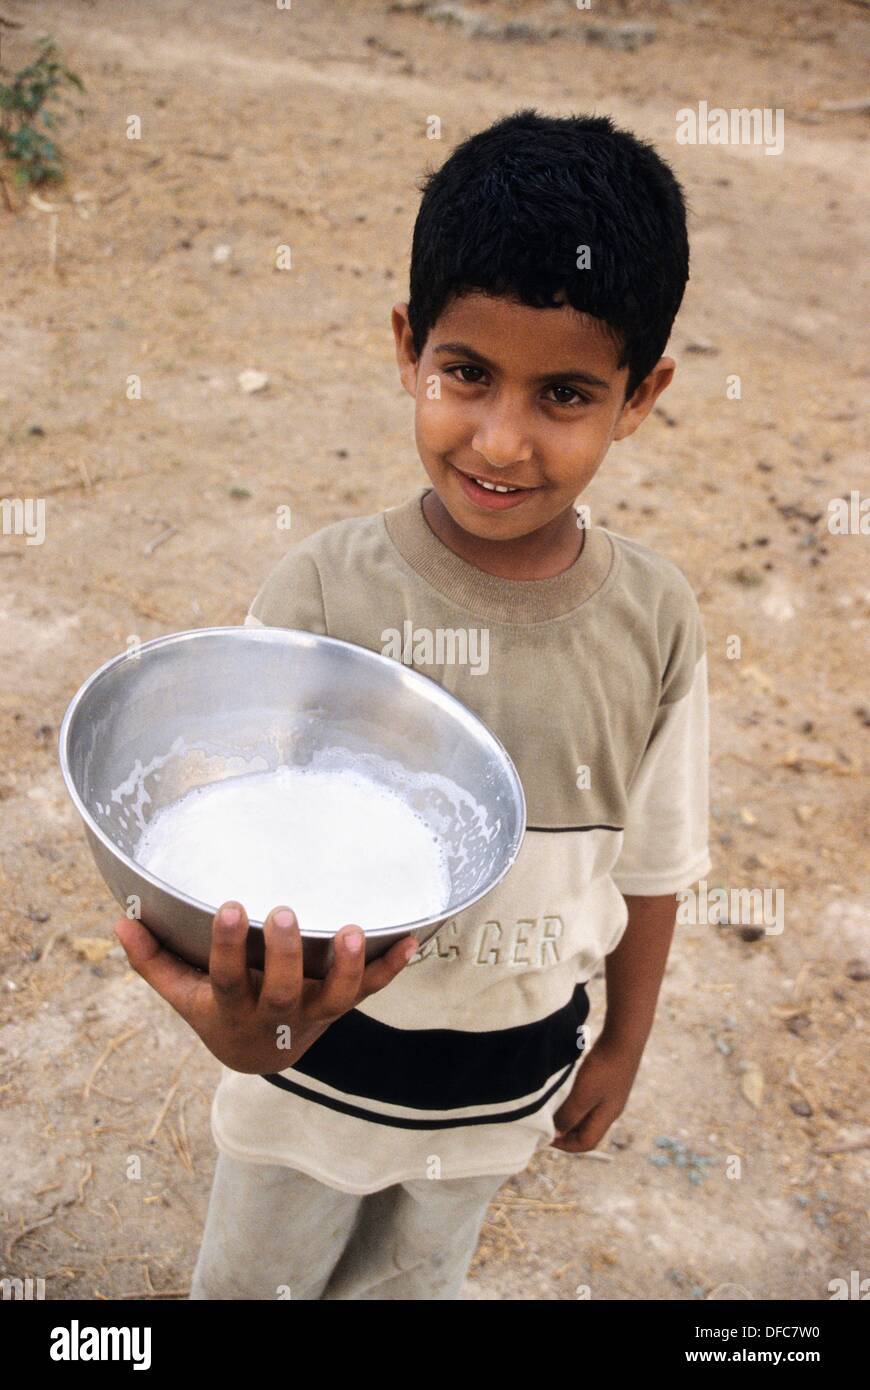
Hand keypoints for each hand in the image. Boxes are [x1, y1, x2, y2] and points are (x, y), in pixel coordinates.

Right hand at [113, 902, 416, 1074]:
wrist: (258, 1057)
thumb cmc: (217, 1011)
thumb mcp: (182, 993)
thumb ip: (153, 960)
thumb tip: (121, 921)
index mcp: (233, 1008)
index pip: (227, 980)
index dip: (227, 947)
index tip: (228, 906)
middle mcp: (277, 1015)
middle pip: (281, 991)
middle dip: (283, 954)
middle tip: (283, 912)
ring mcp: (314, 1013)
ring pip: (335, 997)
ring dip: (346, 966)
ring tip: (353, 930)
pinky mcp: (341, 1006)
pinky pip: (371, 990)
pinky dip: (393, 968)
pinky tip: (413, 939)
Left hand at [550, 1033, 643, 1152]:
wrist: (623, 1038)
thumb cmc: (603, 1069)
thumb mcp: (582, 1095)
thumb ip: (569, 1116)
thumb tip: (557, 1134)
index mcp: (607, 1117)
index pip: (586, 1143)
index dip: (566, 1145)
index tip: (545, 1138)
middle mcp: (611, 1110)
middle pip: (588, 1131)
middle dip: (567, 1134)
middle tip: (546, 1127)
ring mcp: (611, 1095)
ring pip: (588, 1116)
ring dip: (571, 1117)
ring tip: (552, 1112)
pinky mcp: (609, 1081)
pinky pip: (590, 1101)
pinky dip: (576, 1103)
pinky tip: (566, 1093)